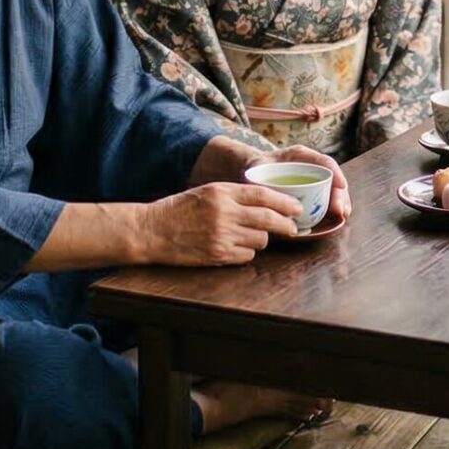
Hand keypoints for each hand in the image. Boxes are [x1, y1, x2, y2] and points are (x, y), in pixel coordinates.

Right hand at [142, 182, 300, 264]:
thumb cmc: (180, 209)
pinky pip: (246, 256)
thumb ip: (235, 195)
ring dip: (261, 239)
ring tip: (249, 235)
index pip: (263, 195)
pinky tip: (236, 247)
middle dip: (286, 224)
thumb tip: (267, 203)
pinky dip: (247, 253)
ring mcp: (221, 236)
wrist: (152, 230)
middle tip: (293, 227)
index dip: (284, 202)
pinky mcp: (217, 255)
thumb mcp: (207, 192)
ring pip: (260, 240)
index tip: (296, 207)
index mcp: (222, 192)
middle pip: (268, 219)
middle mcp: (224, 213)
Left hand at [262, 144, 350, 225]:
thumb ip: (258, 176)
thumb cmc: (256, 167)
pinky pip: (328, 197)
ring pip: (334, 188)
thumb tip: (266, 194)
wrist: (254, 169)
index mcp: (299, 155)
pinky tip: (338, 218)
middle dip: (340, 194)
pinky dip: (334, 207)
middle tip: (342, 210)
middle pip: (332, 177)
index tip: (341, 186)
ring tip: (343, 215)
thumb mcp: (256, 167)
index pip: (322, 161)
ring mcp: (314, 177)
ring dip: (341, 202)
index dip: (335, 173)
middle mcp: (311, 165)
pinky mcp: (313, 190)